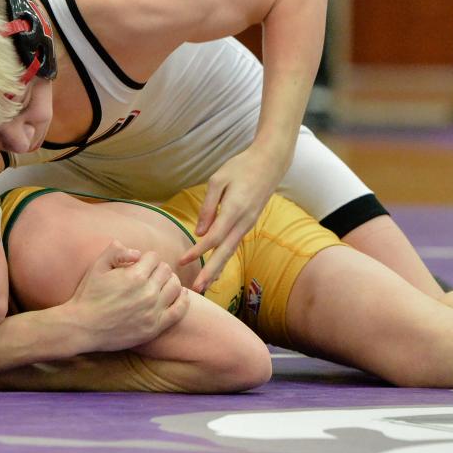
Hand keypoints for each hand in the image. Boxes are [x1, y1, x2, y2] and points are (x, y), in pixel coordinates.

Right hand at [68, 241, 188, 351]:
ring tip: (162, 283)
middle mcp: (147, 293)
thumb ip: (116, 252)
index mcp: (134, 276)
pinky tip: (181, 294)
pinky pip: (179, 310)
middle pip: (166, 270)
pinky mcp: (155, 327)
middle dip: (157, 268)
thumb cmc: (88, 296)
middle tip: (150, 273)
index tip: (141, 264)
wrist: (82, 327)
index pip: (154, 258)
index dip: (147, 258)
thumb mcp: (97, 267)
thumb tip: (136, 252)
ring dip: (170, 281)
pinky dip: (183, 299)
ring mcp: (152, 311)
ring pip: (175, 286)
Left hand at [180, 148, 279, 292]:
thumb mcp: (218, 180)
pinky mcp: (248, 223)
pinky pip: (234, 245)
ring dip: (218, 270)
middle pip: (224, 252)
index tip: (182, 261)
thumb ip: (208, 207)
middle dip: (210, 272)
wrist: (270, 163)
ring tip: (205, 286)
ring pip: (231, 252)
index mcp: (234, 210)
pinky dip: (224, 259)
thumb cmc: (240, 167)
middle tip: (197, 289)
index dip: (197, 251)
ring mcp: (248, 224)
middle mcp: (243, 221)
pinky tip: (216, 269)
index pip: (213, 238)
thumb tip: (199, 232)